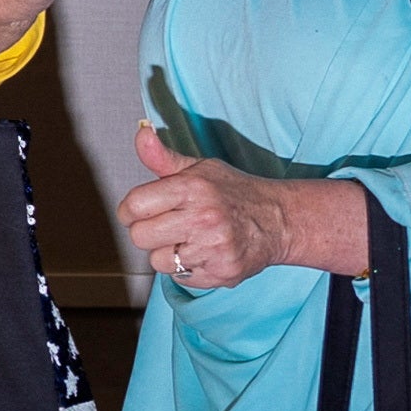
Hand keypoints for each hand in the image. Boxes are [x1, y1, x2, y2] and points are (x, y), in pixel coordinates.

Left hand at [123, 123, 342, 294]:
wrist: (280, 220)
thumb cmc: (233, 192)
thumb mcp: (199, 168)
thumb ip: (162, 157)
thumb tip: (141, 132)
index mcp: (192, 188)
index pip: (134, 206)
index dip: (130, 210)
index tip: (141, 210)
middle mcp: (203, 219)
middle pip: (140, 236)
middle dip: (149, 231)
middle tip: (169, 225)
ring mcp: (214, 248)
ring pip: (158, 261)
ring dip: (168, 253)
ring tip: (189, 239)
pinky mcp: (222, 273)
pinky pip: (181, 278)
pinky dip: (188, 269)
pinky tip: (204, 253)